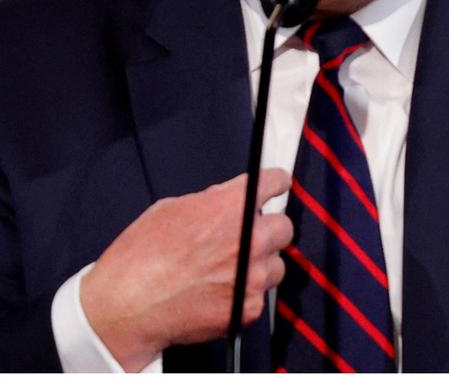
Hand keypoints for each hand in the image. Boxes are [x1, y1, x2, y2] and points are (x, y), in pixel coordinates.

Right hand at [80, 170, 292, 371]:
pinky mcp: (249, 307)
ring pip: (276, 264)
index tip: (276, 187)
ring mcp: (253, 276)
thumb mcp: (171, 209)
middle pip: (284, 226)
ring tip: (228, 272)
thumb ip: (211, 202)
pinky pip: (261, 294)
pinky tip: (219, 294)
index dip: (275, 183)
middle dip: (267, 229)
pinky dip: (246, 294)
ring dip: (259, 265)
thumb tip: (229, 200)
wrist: (124, 308)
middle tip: (247, 238)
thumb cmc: (139, 257)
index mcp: (232, 207)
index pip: (276, 181)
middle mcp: (250, 239)